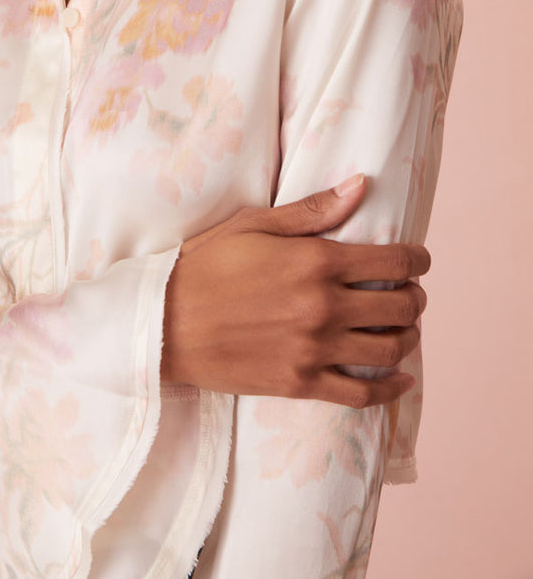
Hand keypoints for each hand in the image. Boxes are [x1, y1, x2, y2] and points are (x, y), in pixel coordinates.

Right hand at [161, 174, 428, 407]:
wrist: (162, 323)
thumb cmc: (204, 265)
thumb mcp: (254, 224)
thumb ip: (313, 210)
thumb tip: (361, 187)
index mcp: (316, 261)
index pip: (394, 261)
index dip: (417, 260)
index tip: (418, 260)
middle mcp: (324, 307)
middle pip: (401, 306)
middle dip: (415, 296)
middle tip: (408, 292)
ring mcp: (314, 349)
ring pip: (389, 349)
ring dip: (407, 337)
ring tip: (402, 328)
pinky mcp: (300, 384)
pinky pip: (362, 394)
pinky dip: (390, 388)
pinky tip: (400, 379)